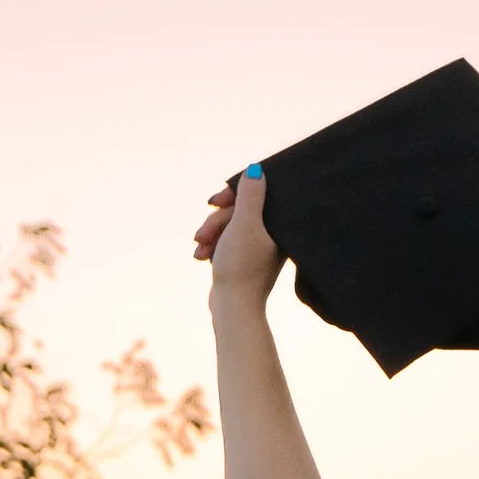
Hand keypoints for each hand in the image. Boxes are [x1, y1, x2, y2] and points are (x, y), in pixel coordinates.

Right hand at [194, 170, 282, 307]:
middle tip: (201, 234)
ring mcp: (258, 248)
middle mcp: (273, 235)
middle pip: (238, 211)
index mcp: (279, 225)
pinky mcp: (245, 260)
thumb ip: (250, 196)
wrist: (234, 309)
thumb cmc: (241, 267)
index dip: (231, 195)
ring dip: (210, 235)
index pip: (255, 195)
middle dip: (215, 222)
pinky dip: (212, 247)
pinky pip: (225, 242)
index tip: (214, 202)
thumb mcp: (244, 225)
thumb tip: (257, 169)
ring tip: (199, 250)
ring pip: (229, 226)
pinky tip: (202, 257)